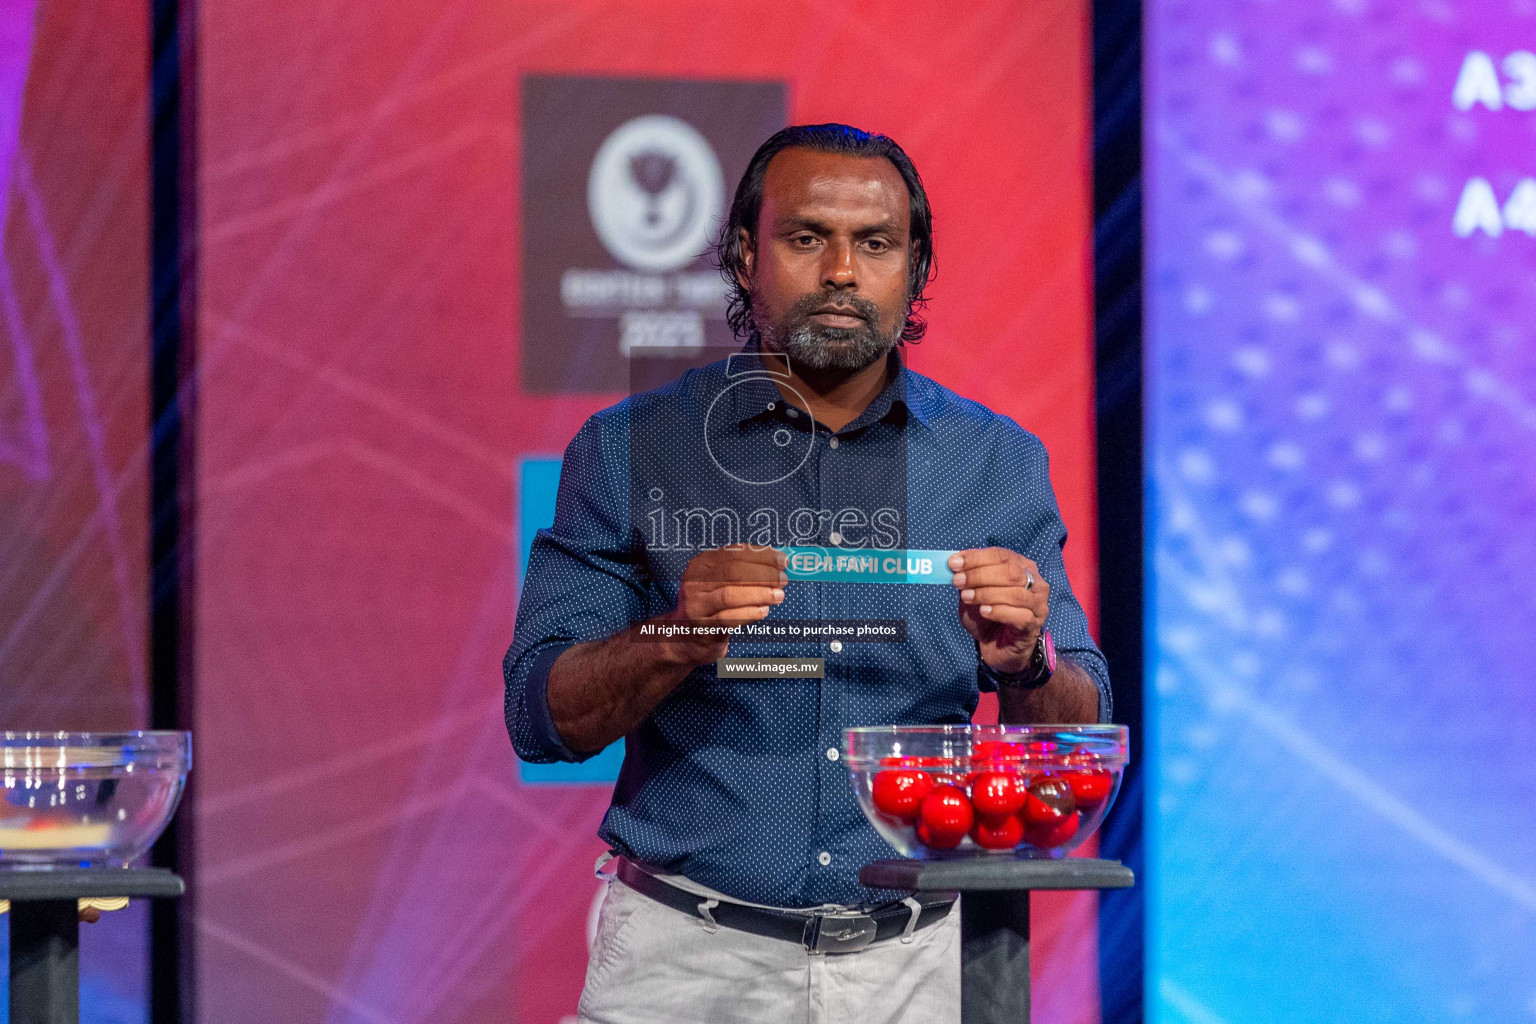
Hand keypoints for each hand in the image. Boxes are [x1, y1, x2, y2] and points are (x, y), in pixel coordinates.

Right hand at [662, 545, 787, 665]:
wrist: (688, 637)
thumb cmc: (713, 604)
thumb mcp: (721, 581)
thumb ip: (744, 570)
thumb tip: (778, 563)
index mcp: (702, 564)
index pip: (735, 553)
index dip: (762, 556)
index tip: (783, 561)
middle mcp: (695, 582)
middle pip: (734, 572)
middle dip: (764, 574)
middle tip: (783, 580)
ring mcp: (697, 605)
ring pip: (731, 595)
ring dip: (760, 594)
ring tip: (778, 596)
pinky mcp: (703, 626)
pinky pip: (729, 618)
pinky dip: (750, 613)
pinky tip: (764, 611)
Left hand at [949, 548, 1047, 673]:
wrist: (998, 648)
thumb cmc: (987, 615)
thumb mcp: (973, 592)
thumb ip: (967, 578)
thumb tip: (954, 563)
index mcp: (1022, 567)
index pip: (1002, 555)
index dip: (977, 557)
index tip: (954, 563)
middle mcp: (1035, 583)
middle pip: (1010, 572)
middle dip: (980, 575)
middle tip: (958, 581)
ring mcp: (1038, 604)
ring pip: (1015, 593)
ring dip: (986, 594)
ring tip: (967, 598)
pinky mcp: (1034, 625)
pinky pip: (1019, 615)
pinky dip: (998, 612)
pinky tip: (984, 612)